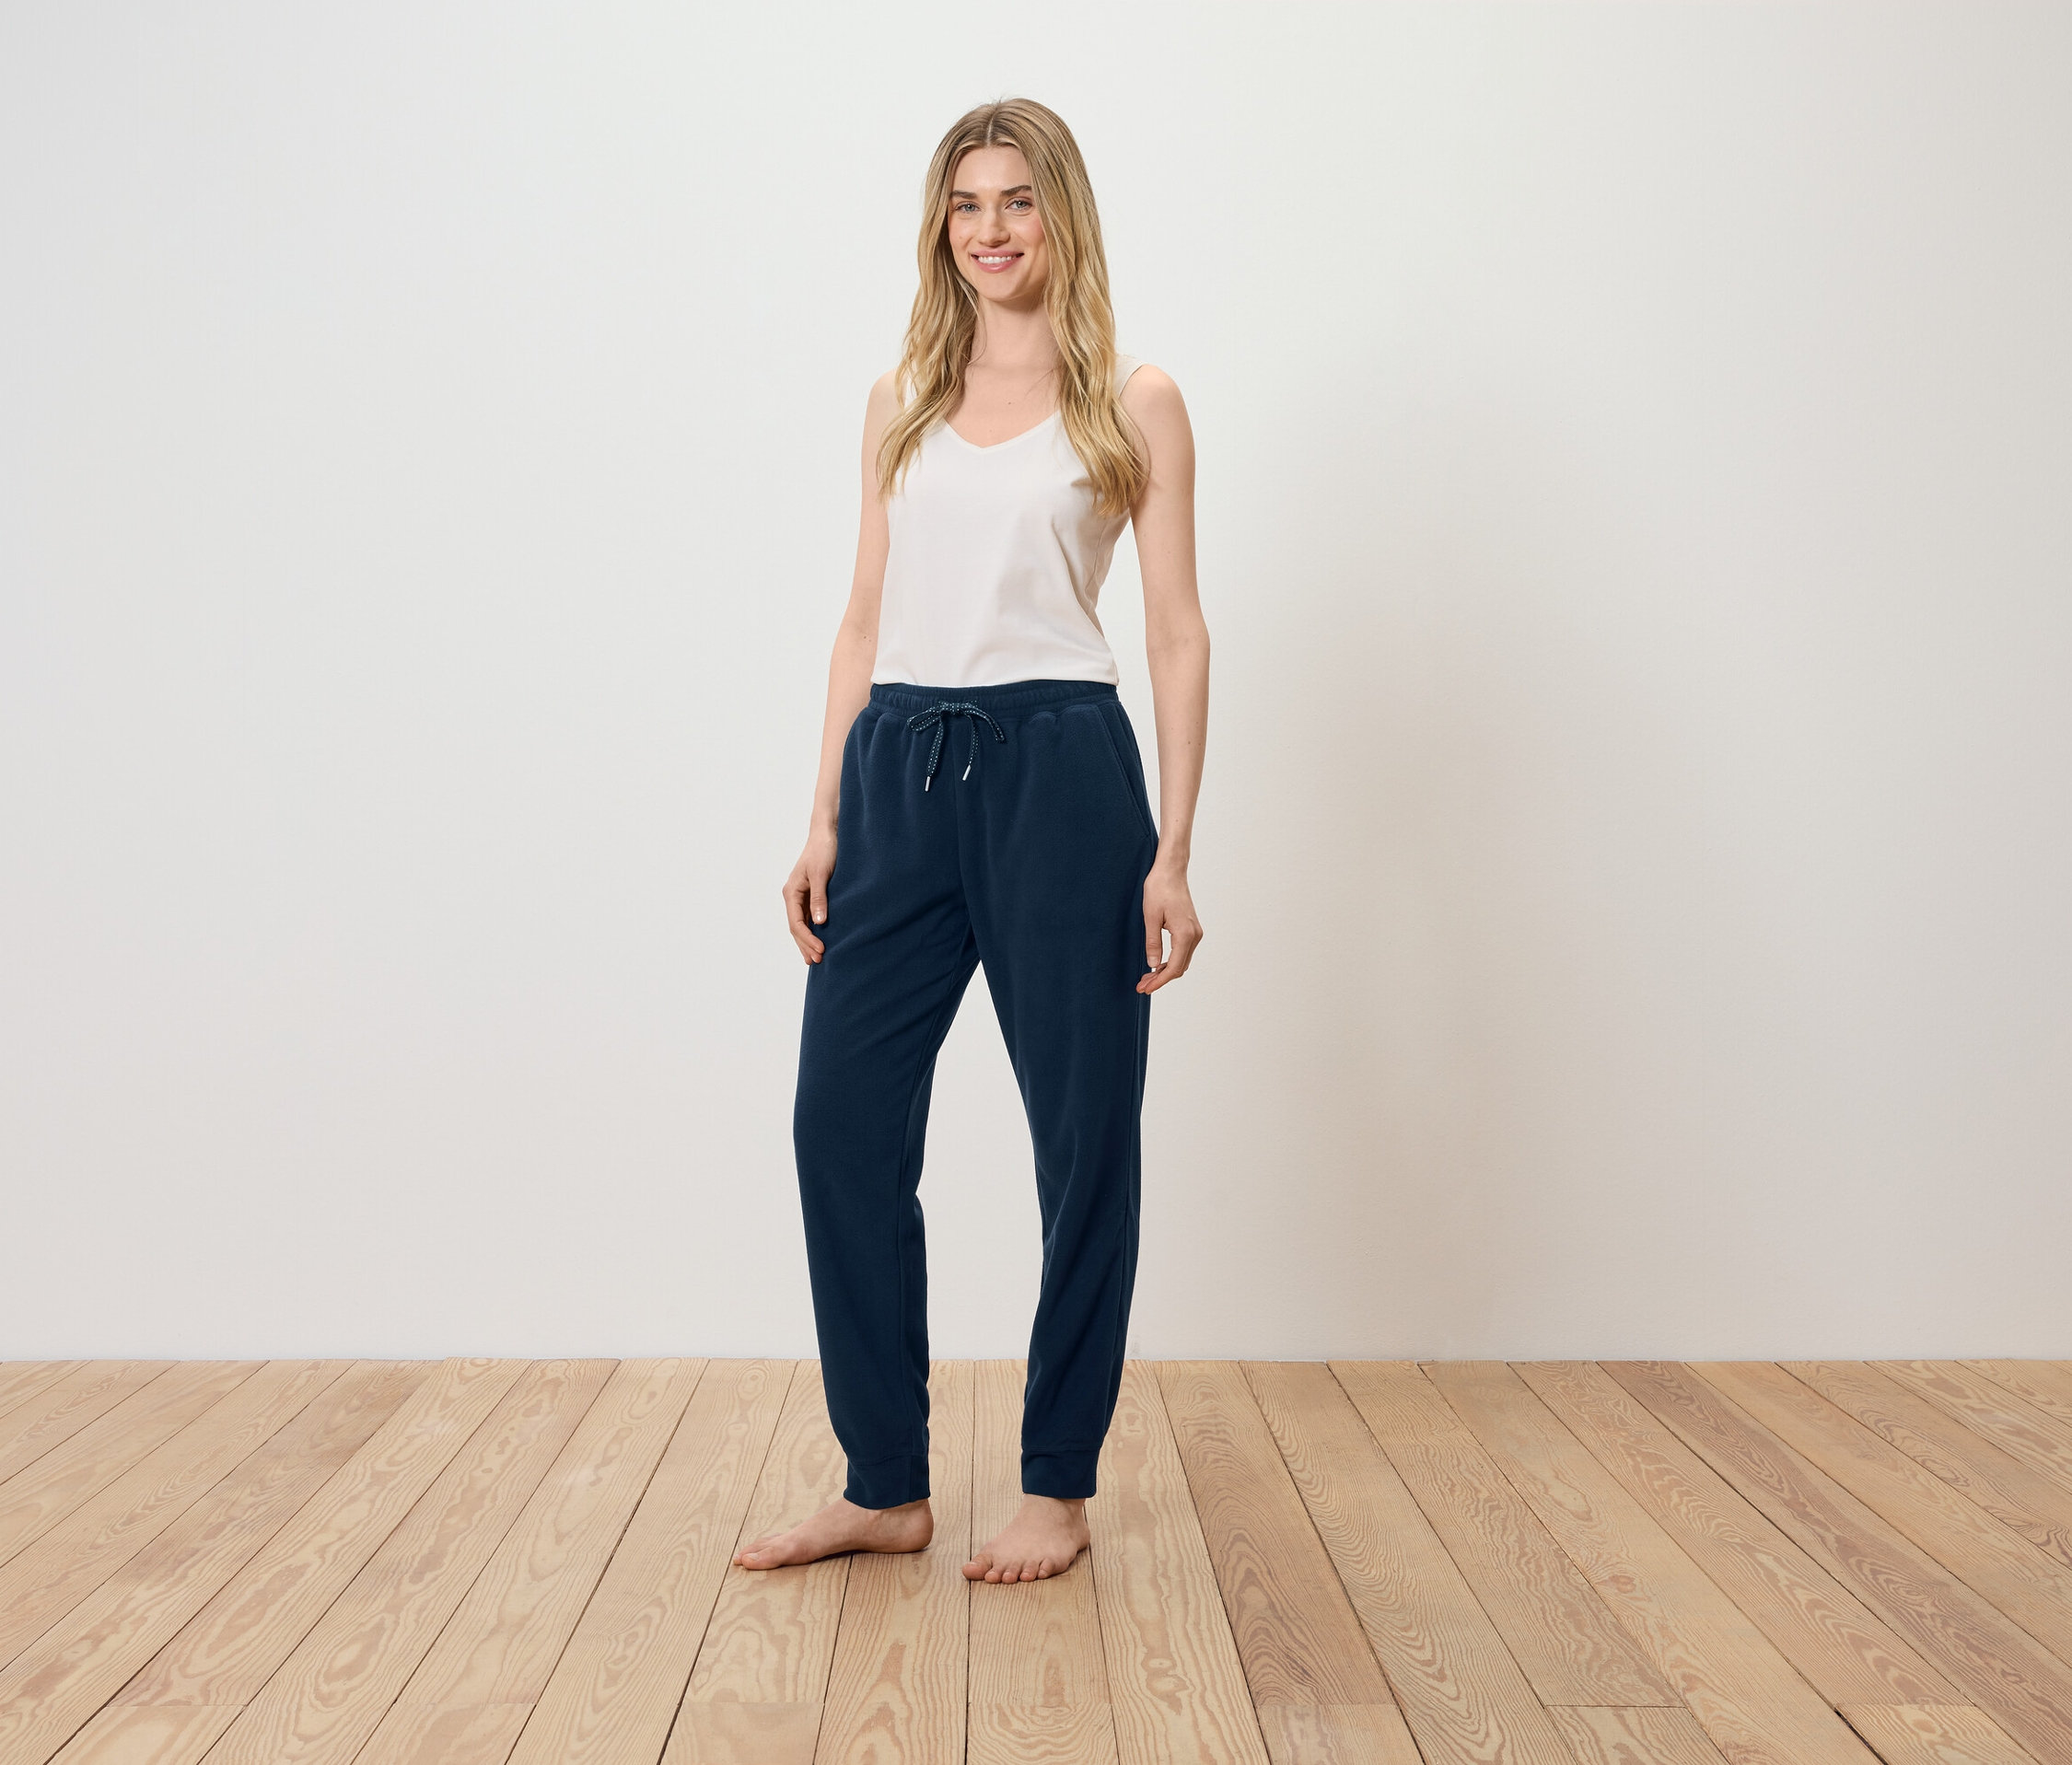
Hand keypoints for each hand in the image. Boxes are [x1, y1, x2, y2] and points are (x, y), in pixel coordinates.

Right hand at [785, 826, 837, 964]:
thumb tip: (819, 922)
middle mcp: (793, 896)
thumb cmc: (823, 850)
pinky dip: (812, 931)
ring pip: (801, 924)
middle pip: (796, 927)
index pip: (796, 923)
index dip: (807, 939)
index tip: (821, 950)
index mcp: (791, 892)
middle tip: (818, 961)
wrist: (828, 833)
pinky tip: (818, 940)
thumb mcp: (821, 874)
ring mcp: (801, 896)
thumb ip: (819, 898)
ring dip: (808, 941)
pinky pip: (809, 917)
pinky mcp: (811, 894)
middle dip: (806, 945)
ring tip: (816, 958)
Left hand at [1139, 860, 1201, 993]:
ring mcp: (1195, 932)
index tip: (1145, 988)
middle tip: (1142, 985)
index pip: (1173, 968)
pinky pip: (1183, 951)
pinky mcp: (1191, 928)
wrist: (1171, 871)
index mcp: (1185, 934)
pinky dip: (1171, 961)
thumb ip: (1153, 942)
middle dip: (1161, 979)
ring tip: (1147, 976)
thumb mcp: (1150, 916)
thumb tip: (1153, 964)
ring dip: (1166, 971)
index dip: (1159, 981)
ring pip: (1182, 961)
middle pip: (1179, 968)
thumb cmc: (1159, 889)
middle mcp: (1194, 935)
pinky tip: (1157, 963)